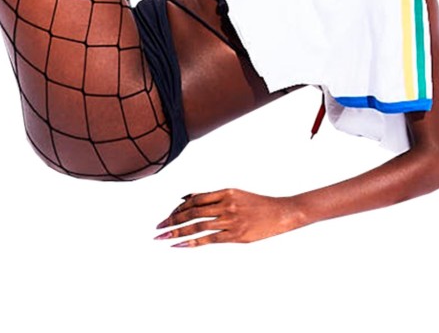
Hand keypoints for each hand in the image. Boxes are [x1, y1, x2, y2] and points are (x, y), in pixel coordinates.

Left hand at [154, 188, 302, 245]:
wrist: (280, 213)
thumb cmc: (255, 203)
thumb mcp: (233, 193)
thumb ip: (211, 196)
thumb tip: (186, 198)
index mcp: (224, 192)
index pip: (194, 200)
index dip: (178, 208)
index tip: (167, 216)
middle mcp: (225, 204)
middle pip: (192, 212)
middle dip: (172, 220)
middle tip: (157, 227)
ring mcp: (230, 220)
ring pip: (197, 225)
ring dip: (177, 232)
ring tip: (163, 237)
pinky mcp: (235, 235)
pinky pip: (209, 239)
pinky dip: (192, 242)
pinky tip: (179, 246)